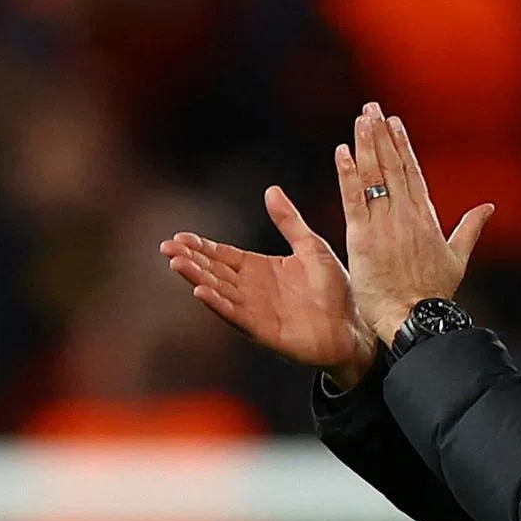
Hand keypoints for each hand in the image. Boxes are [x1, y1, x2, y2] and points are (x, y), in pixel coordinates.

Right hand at [159, 185, 375, 388]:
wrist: (353, 326)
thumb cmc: (334, 289)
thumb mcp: (311, 246)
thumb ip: (289, 221)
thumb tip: (271, 189)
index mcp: (260, 269)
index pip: (223, 255)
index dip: (201, 246)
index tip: (179, 236)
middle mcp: (252, 289)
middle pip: (215, 271)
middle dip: (191, 260)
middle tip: (167, 248)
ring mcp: (256, 310)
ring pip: (220, 291)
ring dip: (198, 278)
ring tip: (177, 264)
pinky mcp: (264, 330)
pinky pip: (236, 315)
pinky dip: (218, 304)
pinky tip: (201, 292)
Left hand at [335, 103, 494, 345]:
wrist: (416, 318)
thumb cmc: (435, 294)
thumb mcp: (457, 258)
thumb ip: (470, 228)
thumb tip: (489, 206)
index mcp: (426, 218)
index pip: (412, 173)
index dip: (401, 145)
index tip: (393, 123)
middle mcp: (406, 214)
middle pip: (392, 166)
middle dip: (381, 135)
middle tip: (371, 108)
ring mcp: (384, 224)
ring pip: (374, 176)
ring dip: (366, 145)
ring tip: (360, 119)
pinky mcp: (363, 237)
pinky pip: (354, 198)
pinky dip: (348, 174)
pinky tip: (342, 151)